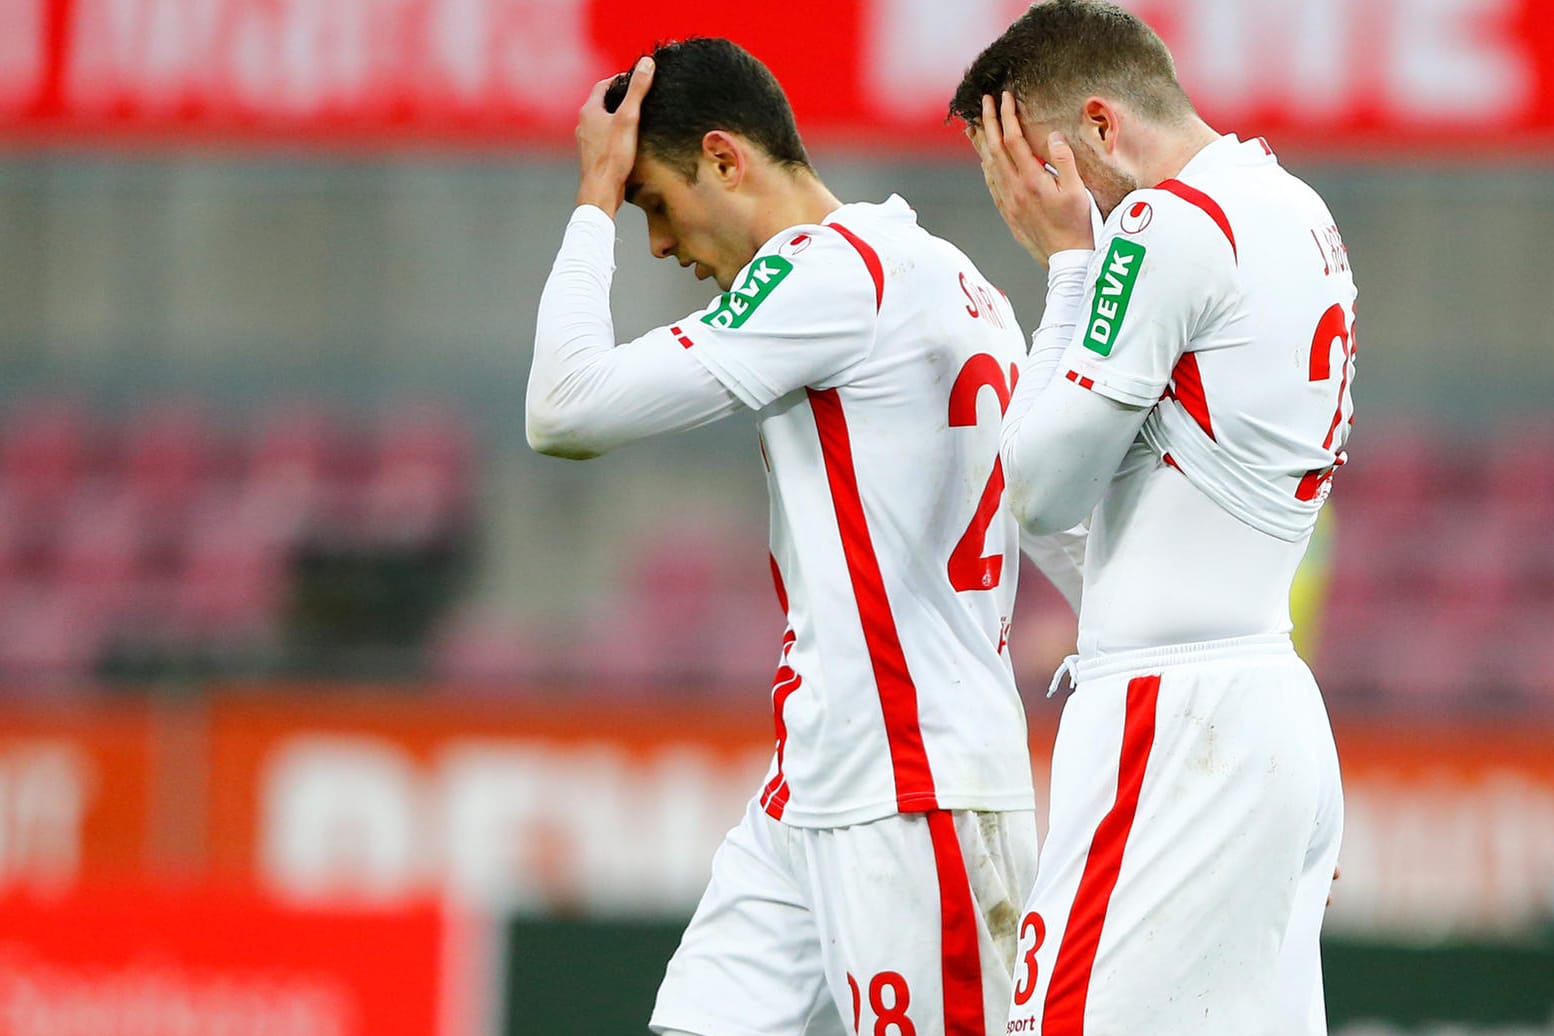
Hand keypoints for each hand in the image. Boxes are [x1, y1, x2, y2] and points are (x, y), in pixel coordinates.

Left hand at [574, 56, 654, 216]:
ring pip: (602, 122)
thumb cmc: (613, 155)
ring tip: (635, 118)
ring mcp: (586, 141)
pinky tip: (627, 141)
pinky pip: (603, 138)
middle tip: (638, 97)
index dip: (620, 80)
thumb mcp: (629, 118)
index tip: (636, 79)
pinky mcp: (592, 156)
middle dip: (619, 98)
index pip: (603, 86)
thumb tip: (647, 63)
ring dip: (616, 117)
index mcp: (589, 111)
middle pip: (602, 103)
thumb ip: (638, 90)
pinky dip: (614, 134)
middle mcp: (583, 124)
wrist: (601, 191)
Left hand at [971, 92, 1093, 266]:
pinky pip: (991, 184)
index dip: (1007, 116)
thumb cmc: (1077, 225)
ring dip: (981, 143)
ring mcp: (1009, 202)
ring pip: (988, 166)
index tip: (1005, 97)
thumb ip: (1064, 160)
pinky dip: (985, 166)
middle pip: (995, 149)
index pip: (1013, 140)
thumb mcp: (1078, 190)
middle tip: (983, 101)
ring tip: (973, 124)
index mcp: (1031, 180)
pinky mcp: (1009, 213)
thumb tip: (1053, 135)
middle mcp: (1014, 190)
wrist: (1066, 259)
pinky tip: (984, 159)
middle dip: (988, 122)